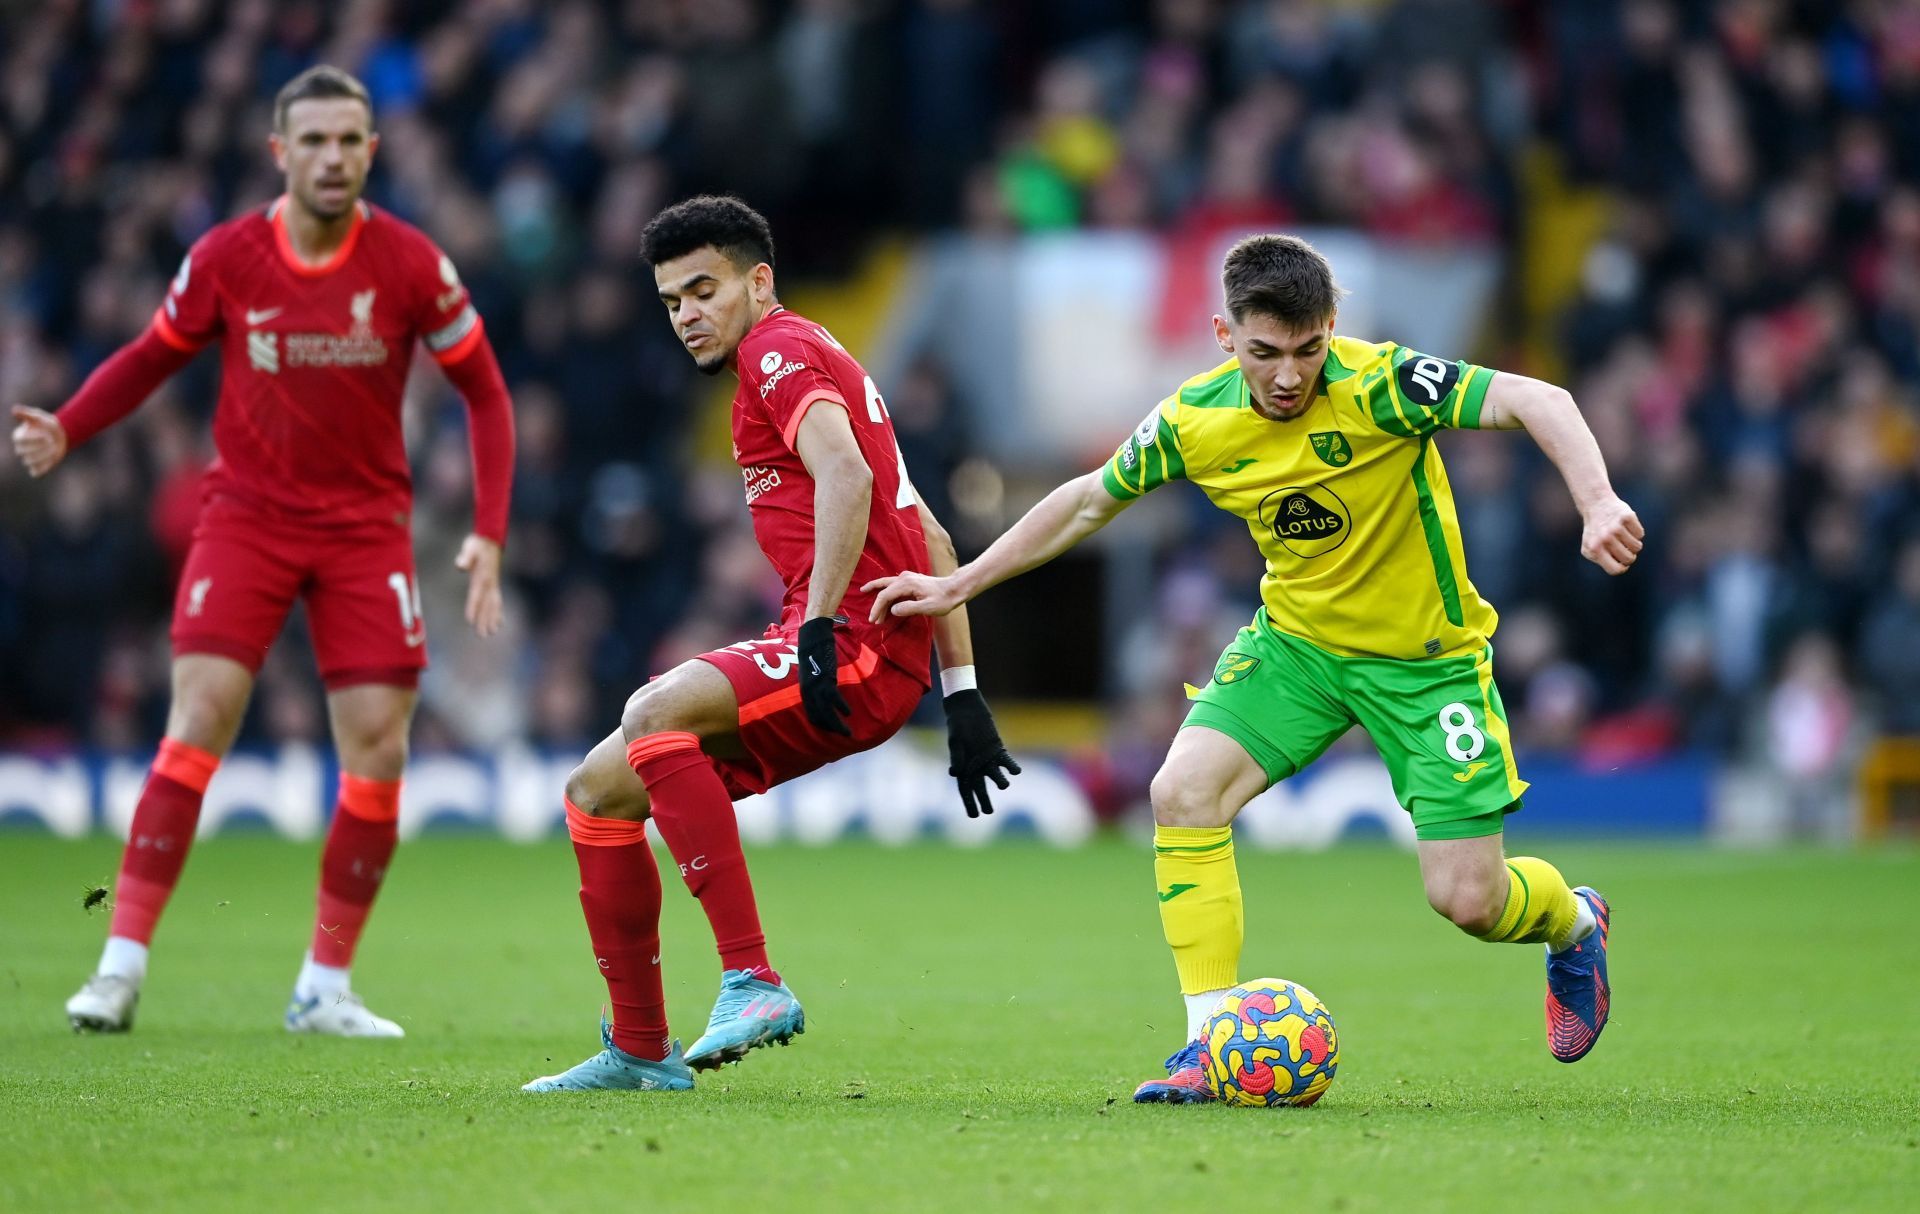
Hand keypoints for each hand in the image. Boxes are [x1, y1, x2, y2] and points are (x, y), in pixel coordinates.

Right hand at [10, 405, 67, 477]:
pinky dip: (44, 468)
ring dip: (44, 456)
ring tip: (54, 449)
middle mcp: (21, 449)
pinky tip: (53, 459)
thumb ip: (27, 414)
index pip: (20, 441)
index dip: (33, 439)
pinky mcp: (37, 467)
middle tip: (52, 441)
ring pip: (30, 462)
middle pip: (24, 452)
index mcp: (18, 436)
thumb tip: (14, 410)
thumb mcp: (39, 416)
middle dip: (40, 447)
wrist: (61, 435)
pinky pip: (36, 473)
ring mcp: (28, 459)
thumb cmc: (48, 424)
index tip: (46, 435)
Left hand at [454, 534, 503, 636]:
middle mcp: (490, 584)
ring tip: (492, 632)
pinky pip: (497, 601)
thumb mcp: (470, 547)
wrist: (491, 539)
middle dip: (484, 620)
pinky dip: (498, 612)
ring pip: (493, 606)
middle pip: (486, 605)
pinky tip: (499, 622)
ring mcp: (493, 585)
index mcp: (482, 577)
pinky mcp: (494, 585)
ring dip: (493, 619)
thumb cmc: (477, 544)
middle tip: (482, 635)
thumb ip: (466, 557)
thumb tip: (460, 565)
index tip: (471, 622)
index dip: (473, 609)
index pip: (476, 596)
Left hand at [797, 615, 851, 735]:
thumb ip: (815, 682)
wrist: (812, 636)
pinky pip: (833, 698)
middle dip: (830, 728)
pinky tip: (848, 713)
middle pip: (818, 716)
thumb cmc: (813, 652)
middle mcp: (808, 690)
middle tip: (842, 735)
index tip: (831, 729)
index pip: (811, 714)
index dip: (821, 724)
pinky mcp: (825, 679)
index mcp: (804, 689)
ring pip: (825, 712)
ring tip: (847, 732)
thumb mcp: (811, 671)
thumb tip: (823, 690)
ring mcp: (816, 686)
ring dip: (836, 724)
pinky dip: (841, 707)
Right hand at [862, 570, 966, 622]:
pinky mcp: (910, 579)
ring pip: (886, 585)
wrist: (954, 589)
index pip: (885, 595)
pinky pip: (892, 585)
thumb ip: (909, 608)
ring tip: (875, 613)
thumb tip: (893, 610)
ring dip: (879, 598)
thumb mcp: (928, 607)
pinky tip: (882, 599)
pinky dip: (885, 592)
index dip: (877, 608)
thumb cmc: (943, 600)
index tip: (873, 620)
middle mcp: (904, 577)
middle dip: (876, 604)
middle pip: (883, 588)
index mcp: (906, 583)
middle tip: (872, 619)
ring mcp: (907, 577)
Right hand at [943, 688, 1019, 817]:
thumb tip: (954, 773)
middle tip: (989, 811)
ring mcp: (987, 759)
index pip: (966, 790)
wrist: (967, 710)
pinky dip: (1011, 766)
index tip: (974, 816)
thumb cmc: (957, 726)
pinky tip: (1016, 771)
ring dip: (1000, 781)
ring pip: (995, 775)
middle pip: (980, 787)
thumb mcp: (955, 741)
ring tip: (1003, 785)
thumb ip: (956, 757)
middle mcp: (976, 766)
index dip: (969, 803)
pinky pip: (1005, 761)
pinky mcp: (997, 749)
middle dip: (984, 800)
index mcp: (962, 768)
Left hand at [1580, 496, 1643, 575]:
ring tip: (1625, 537)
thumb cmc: (1595, 531)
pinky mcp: (1627, 516)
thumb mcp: (1589, 547)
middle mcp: (1605, 538)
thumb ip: (1600, 560)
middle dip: (1629, 556)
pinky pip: (1640, 534)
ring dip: (1634, 544)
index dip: (1622, 568)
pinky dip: (1637, 532)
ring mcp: (1616, 527)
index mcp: (1595, 548)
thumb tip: (1619, 566)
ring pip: (1637, 547)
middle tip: (1624, 548)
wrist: (1596, 504)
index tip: (1622, 563)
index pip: (1615, 569)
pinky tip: (1628, 527)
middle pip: (1628, 559)